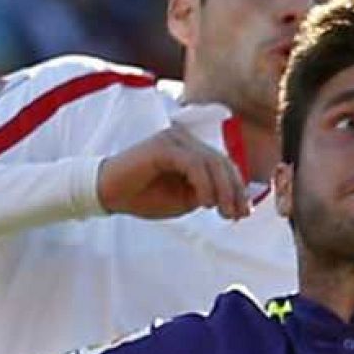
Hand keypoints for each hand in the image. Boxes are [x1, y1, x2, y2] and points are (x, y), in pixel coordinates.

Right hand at [97, 126, 249, 219]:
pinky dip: (203, 184)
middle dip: (234, 190)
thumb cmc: (144, 196)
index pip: (222, 164)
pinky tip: (204, 203)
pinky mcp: (164, 146)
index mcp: (191, 149)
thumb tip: (232, 198)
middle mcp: (185, 138)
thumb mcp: (184, 199)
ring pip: (211, 161)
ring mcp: (174, 139)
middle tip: (238, 215)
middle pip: (221, 161)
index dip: (237, 187)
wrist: (108, 194)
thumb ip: (206, 193)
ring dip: (221, 189)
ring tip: (222, 212)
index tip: (245, 211)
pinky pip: (193, 163)